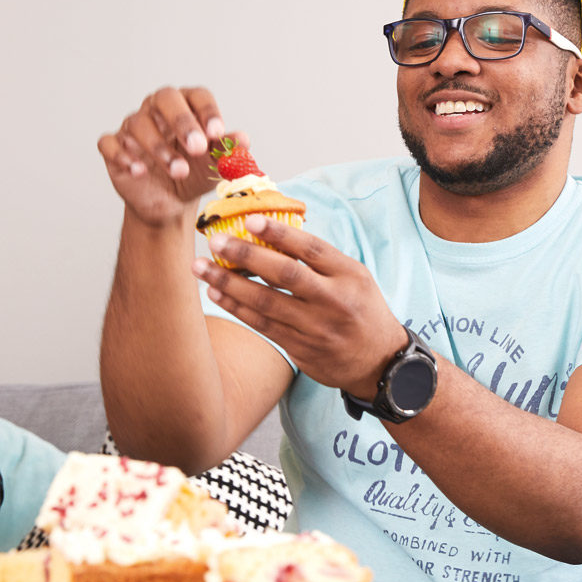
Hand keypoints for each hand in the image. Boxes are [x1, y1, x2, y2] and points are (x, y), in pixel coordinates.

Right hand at [97, 86, 247, 227]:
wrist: (170, 202)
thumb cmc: (194, 175)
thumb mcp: (214, 166)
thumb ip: (228, 151)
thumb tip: (243, 140)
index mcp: (187, 106)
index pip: (197, 96)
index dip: (207, 111)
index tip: (217, 133)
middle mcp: (157, 110)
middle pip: (164, 98)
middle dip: (181, 121)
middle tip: (197, 147)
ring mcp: (133, 127)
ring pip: (138, 124)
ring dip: (159, 148)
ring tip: (178, 170)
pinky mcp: (113, 146)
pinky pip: (110, 143)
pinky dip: (123, 156)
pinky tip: (139, 171)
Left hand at [195, 215, 412, 398]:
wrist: (379, 362)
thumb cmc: (361, 310)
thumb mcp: (355, 278)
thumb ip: (320, 260)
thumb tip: (272, 233)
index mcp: (350, 275)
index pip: (312, 249)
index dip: (279, 233)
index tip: (249, 220)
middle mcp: (334, 301)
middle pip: (285, 274)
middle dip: (246, 256)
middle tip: (216, 241)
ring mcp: (317, 328)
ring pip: (267, 303)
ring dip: (230, 284)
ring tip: (202, 269)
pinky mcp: (302, 350)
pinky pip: (263, 326)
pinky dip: (237, 309)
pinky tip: (217, 294)